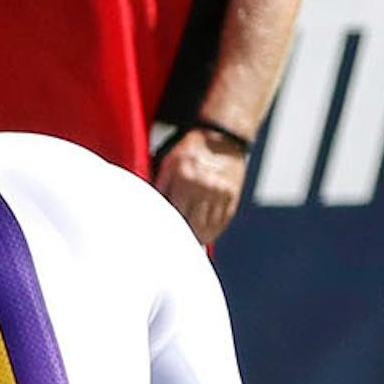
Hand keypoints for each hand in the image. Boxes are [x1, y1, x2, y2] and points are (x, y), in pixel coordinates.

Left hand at [154, 129, 247, 245]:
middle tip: (172, 245)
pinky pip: (221, 223)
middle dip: (181, 237)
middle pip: (190, 225)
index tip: (160, 240)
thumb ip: (160, 187)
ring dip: (196, 238)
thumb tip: (150, 211)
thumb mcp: (168, 164)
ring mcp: (220, 193)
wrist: (221, 138)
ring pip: (207, 228)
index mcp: (184, 178)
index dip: (166, 229)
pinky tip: (203, 235)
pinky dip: (211, 232)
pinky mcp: (232, 197)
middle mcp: (204, 187)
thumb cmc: (189, 152)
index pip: (172, 213)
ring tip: (186, 244)